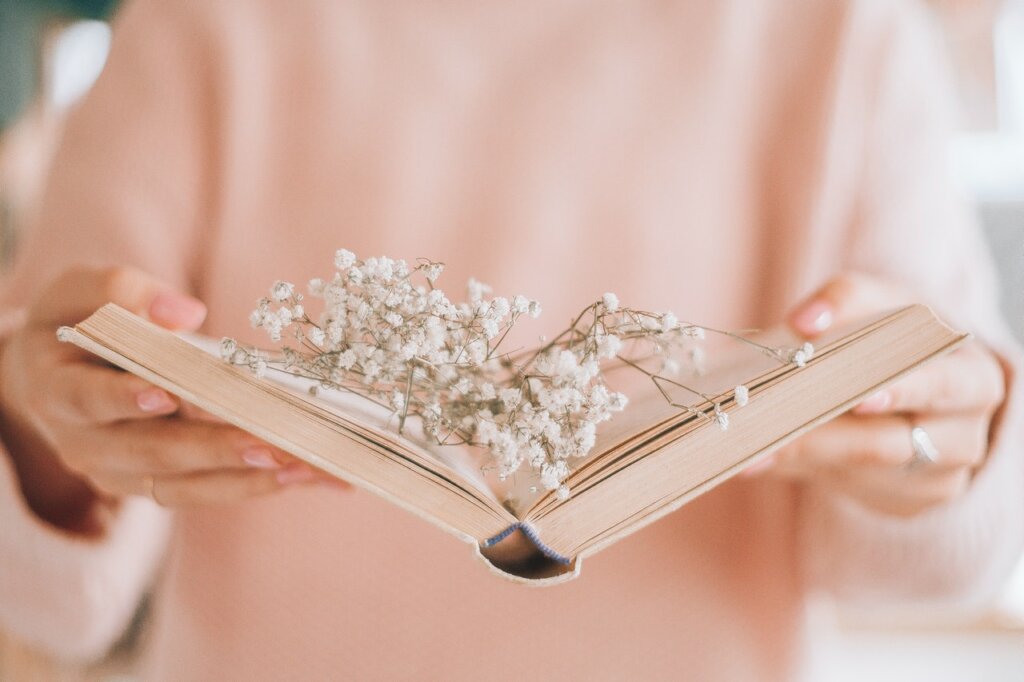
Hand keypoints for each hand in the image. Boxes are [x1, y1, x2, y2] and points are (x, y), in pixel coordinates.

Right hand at [0, 266, 337, 529]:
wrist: (59, 370)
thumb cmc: (78, 320)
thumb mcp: (83, 291)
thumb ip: (125, 292)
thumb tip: (184, 314)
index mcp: (57, 390)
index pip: (89, 398)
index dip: (126, 398)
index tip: (168, 394)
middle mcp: (84, 443)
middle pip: (151, 451)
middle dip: (214, 449)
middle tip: (269, 443)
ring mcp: (119, 473)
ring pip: (182, 485)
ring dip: (246, 477)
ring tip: (302, 466)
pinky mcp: (153, 485)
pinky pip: (204, 492)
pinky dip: (254, 485)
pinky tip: (303, 474)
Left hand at [745, 272, 1005, 516]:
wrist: (917, 381)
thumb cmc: (900, 336)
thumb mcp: (883, 303)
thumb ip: (846, 299)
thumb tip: (805, 321)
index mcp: (973, 378)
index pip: (940, 385)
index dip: (899, 390)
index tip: (856, 396)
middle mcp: (962, 436)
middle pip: (887, 443)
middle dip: (821, 437)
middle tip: (765, 435)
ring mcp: (934, 478)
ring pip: (858, 471)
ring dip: (798, 457)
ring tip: (746, 448)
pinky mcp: (904, 501)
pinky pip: (843, 486)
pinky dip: (798, 467)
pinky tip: (759, 457)